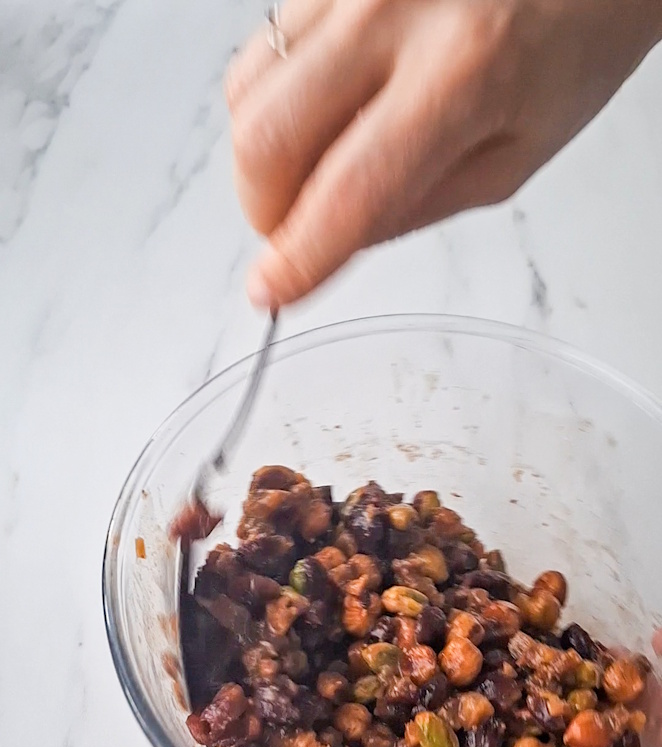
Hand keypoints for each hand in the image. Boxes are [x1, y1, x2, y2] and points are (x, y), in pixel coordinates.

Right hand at [226, 0, 661, 305]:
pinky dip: (283, 95)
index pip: (347, 193)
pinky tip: (330, 105)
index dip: (297, 257)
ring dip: (270, 153)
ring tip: (323, 160)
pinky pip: (267, 45)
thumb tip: (333, 241)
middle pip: (265, 138)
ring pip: (249, 89)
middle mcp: (393, 9)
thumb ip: (419, 205)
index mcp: (462, 70)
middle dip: (267, 209)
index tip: (271, 290)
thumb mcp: (516, 154)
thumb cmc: (576, 34)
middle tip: (299, 228)